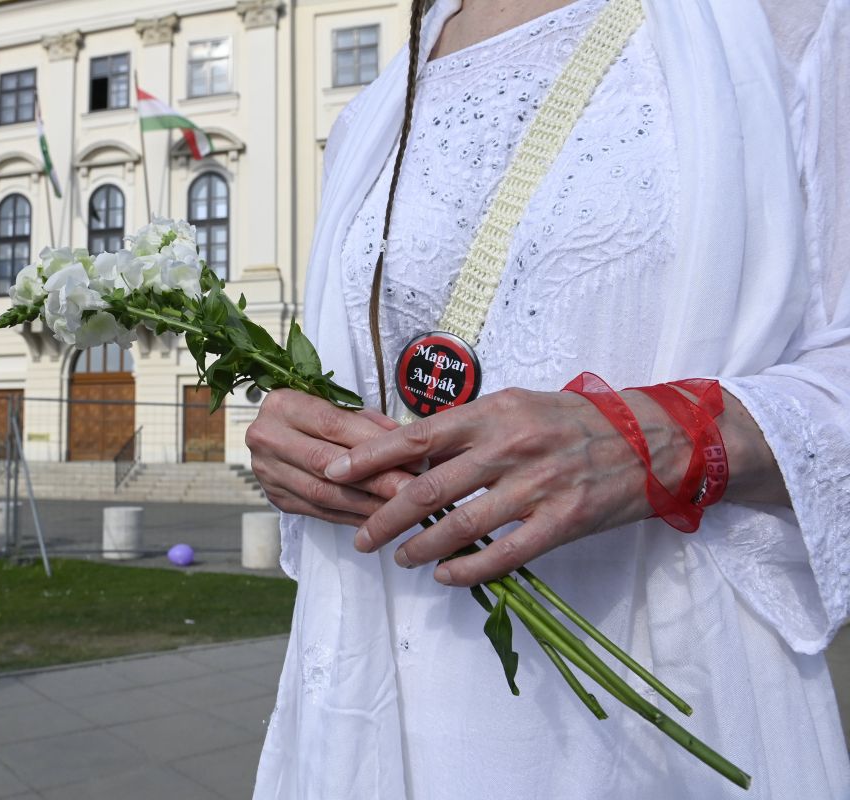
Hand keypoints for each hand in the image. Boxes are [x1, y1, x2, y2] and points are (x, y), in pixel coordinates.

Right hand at [246, 389, 417, 526]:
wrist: (272, 435)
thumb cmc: (310, 415)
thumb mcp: (334, 405)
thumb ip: (364, 421)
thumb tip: (402, 442)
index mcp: (283, 405)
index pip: (332, 424)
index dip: (373, 442)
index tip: (411, 455)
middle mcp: (268, 438)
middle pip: (327, 463)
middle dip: (374, 478)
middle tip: (410, 489)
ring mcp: (268, 471)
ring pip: (323, 493)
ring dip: (365, 503)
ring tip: (399, 508)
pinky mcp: (276, 498)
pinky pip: (318, 511)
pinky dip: (350, 516)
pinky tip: (377, 518)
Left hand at [323, 387, 692, 585]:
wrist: (651, 438)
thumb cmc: (573, 420)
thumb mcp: (516, 406)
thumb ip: (467, 428)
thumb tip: (408, 447)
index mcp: (493, 412)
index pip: (416, 436)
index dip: (370, 457)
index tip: (334, 472)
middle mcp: (510, 446)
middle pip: (428, 486)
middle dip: (384, 515)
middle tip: (360, 536)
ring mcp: (537, 486)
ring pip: (460, 524)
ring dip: (420, 546)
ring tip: (398, 558)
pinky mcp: (562, 521)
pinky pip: (504, 553)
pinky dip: (467, 569)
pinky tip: (443, 576)